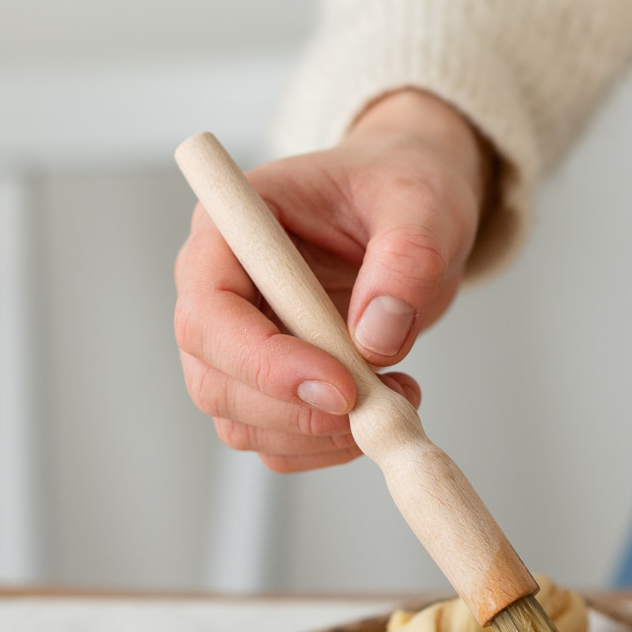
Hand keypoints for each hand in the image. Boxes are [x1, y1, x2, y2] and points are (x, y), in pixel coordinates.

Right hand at [174, 89, 492, 470]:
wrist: (413, 211)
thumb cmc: (402, 186)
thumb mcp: (422, 203)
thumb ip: (405, 259)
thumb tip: (375, 336)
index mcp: (234, 229)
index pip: (209, 310)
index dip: (264, 360)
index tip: (339, 386)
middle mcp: (220, 289)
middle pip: (213, 379)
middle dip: (293, 410)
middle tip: (375, 404)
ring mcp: (240, 342)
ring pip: (242, 422)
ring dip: (317, 434)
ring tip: (396, 395)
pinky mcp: (271, 382)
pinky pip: (279, 441)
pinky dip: (328, 445)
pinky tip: (381, 406)